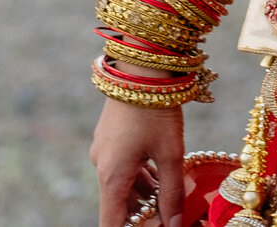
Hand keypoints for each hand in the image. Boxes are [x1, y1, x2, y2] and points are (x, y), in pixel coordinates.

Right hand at [91, 99, 184, 226]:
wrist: (140, 66)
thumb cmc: (156, 110)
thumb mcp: (171, 154)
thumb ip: (172, 193)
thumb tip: (174, 224)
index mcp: (112, 176)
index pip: (111, 223)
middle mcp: (102, 166)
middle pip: (120, 206)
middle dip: (144, 216)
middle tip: (171, 216)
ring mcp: (105, 150)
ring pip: (124, 186)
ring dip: (146, 197)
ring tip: (172, 200)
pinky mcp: (111, 138)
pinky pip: (124, 168)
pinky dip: (142, 178)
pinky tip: (163, 178)